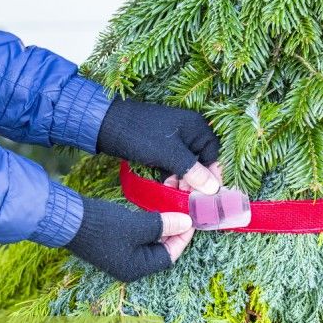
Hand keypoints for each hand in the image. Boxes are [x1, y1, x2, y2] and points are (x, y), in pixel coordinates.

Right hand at [67, 197, 192, 281]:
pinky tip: (154, 209)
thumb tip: (186, 223)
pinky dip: (149, 223)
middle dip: (174, 229)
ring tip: (171, 206)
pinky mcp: (113, 242)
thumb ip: (163, 225)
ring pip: (150, 240)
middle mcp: (129, 265)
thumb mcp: (137, 225)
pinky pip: (139, 235)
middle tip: (183, 211)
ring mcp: (120, 255)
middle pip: (160, 249)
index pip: (169, 256)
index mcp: (136, 268)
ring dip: (162, 224)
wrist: (67, 218)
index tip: (191, 219)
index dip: (183, 238)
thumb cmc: (103, 226)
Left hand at [97, 97, 220, 193]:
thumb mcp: (168, 154)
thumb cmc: (141, 135)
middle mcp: (189, 132)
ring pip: (186, 165)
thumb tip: (214, 188)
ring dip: (183, 181)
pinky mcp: (161, 147)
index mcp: (196, 127)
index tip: (210, 194)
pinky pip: (173, 164)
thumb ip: (192, 171)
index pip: (215, 155)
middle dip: (196, 181)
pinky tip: (166, 186)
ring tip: (176, 194)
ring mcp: (174, 139)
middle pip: (201, 161)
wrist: (107, 125)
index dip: (214, 175)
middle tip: (191, 198)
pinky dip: (171, 176)